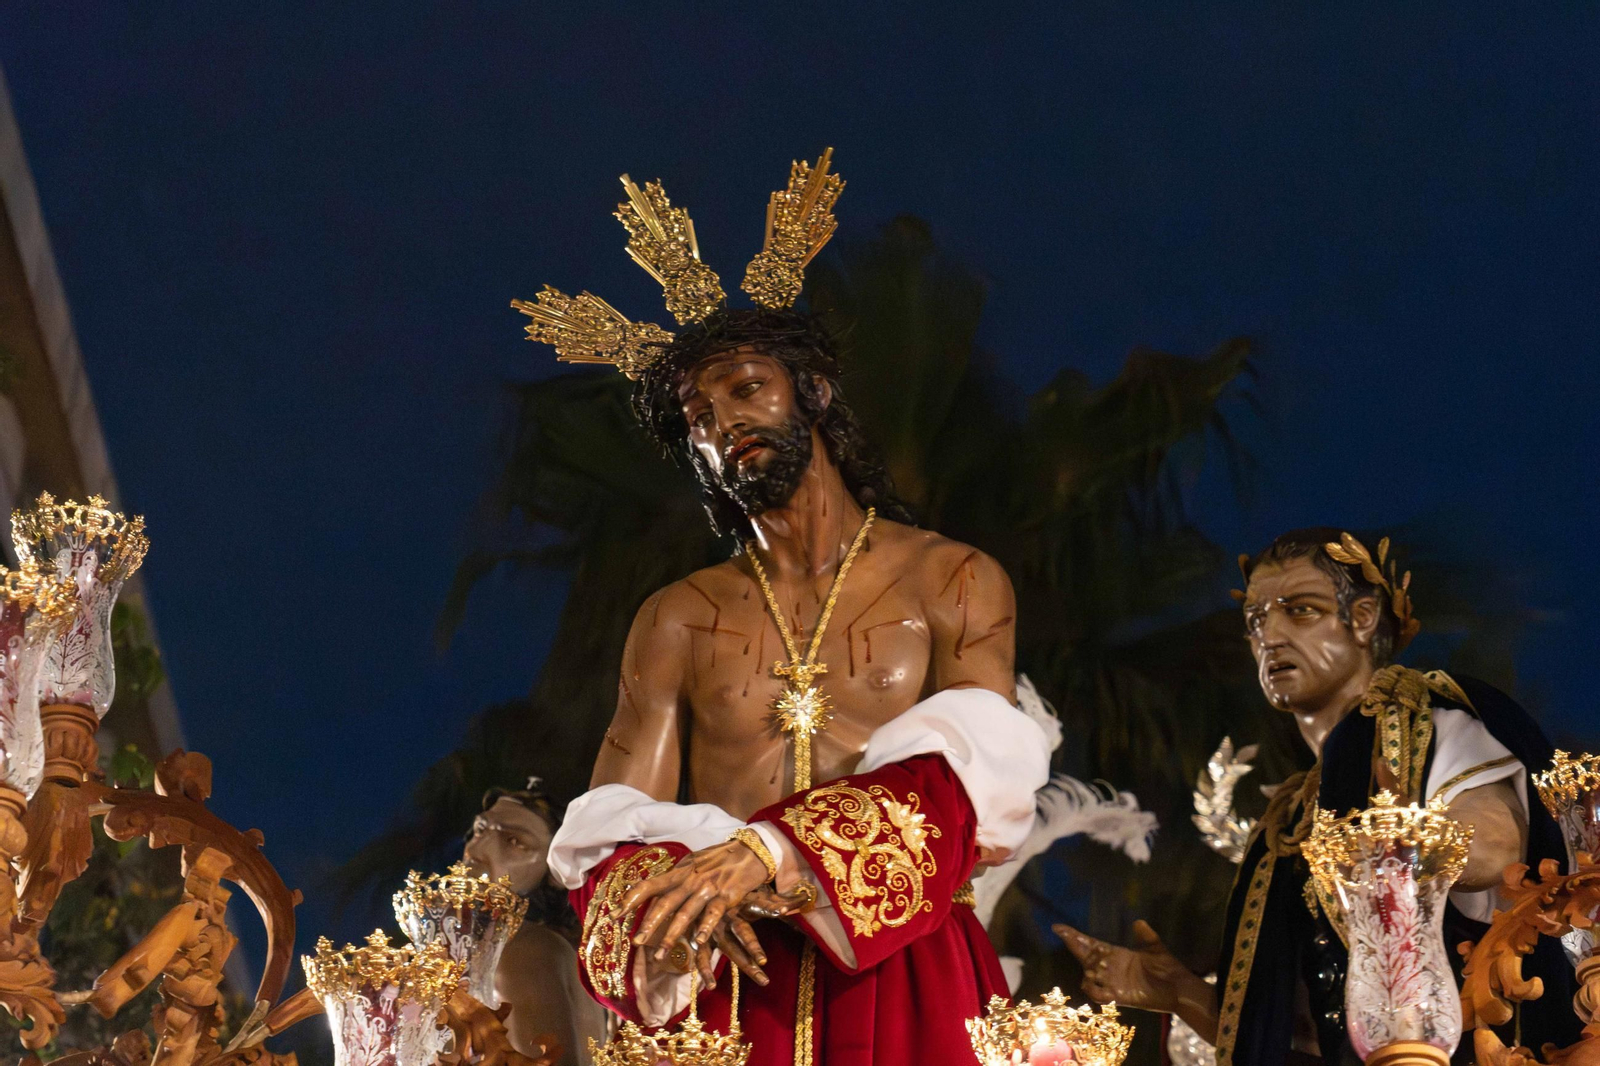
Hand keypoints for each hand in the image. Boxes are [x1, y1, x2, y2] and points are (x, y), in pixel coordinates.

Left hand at [622, 839, 770, 964]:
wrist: (753, 849)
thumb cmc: (721, 858)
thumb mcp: (695, 862)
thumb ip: (677, 877)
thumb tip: (656, 889)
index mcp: (680, 870)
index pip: (650, 884)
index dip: (630, 899)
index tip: (614, 915)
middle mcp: (690, 878)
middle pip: (665, 903)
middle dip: (649, 924)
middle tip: (636, 942)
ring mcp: (708, 887)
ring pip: (686, 912)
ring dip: (672, 935)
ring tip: (661, 954)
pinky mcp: (727, 895)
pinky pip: (713, 913)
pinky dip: (705, 927)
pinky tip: (699, 940)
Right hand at [1055, 920, 1192, 1013]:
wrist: (1179, 989)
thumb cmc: (1167, 968)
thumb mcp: (1156, 948)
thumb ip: (1147, 936)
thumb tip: (1138, 922)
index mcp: (1117, 954)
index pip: (1092, 944)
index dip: (1075, 936)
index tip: (1059, 928)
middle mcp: (1111, 968)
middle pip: (1086, 957)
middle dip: (1075, 946)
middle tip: (1067, 937)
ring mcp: (1113, 982)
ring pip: (1089, 977)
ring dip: (1086, 972)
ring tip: (1090, 968)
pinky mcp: (1120, 996)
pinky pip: (1100, 995)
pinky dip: (1095, 991)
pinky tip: (1094, 986)